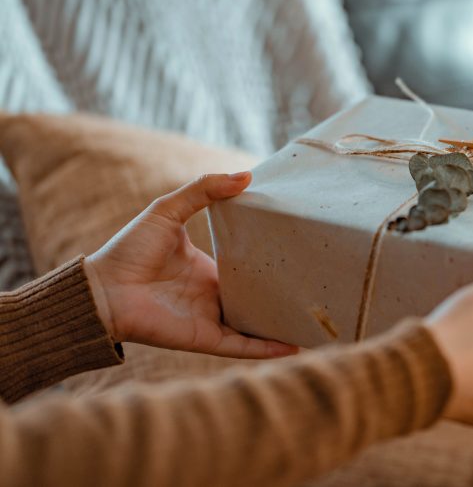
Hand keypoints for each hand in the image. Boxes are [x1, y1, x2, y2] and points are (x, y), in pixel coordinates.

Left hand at [83, 173, 298, 358]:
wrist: (102, 289)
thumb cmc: (130, 249)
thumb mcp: (168, 210)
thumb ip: (203, 190)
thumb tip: (246, 175)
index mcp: (209, 269)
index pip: (247, 268)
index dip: (270, 262)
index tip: (299, 250)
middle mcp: (214, 296)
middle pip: (257, 298)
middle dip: (283, 296)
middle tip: (318, 285)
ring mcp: (211, 318)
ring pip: (256, 325)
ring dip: (282, 325)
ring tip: (315, 320)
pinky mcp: (205, 337)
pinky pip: (242, 345)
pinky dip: (267, 347)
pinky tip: (294, 345)